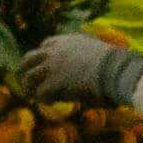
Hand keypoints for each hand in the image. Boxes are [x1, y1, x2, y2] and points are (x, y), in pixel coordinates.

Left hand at [28, 27, 142, 109]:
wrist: (118, 71)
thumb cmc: (117, 65)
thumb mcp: (100, 53)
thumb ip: (90, 57)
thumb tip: (95, 69)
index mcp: (69, 40)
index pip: (46, 44)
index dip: (43, 56)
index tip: (43, 64)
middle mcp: (56, 50)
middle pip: (30, 57)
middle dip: (25, 69)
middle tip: (26, 80)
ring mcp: (52, 66)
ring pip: (29, 76)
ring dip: (29, 87)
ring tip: (32, 95)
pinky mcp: (53, 82)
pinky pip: (41, 92)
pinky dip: (43, 98)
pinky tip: (49, 102)